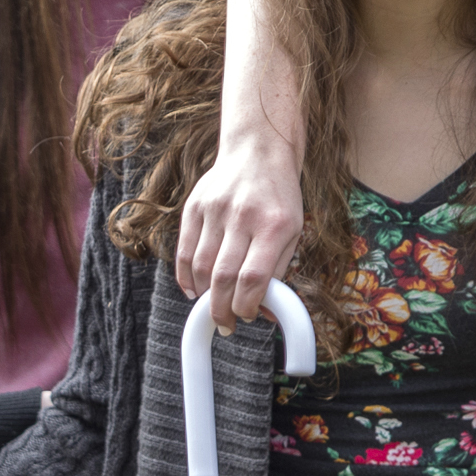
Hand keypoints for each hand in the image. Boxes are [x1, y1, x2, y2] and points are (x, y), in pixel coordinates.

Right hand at [175, 127, 301, 325]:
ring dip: (203, 295)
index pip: (253, 279)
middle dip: (221, 310)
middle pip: (223, 277)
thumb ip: (278, 271)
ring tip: (211, 306)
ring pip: (200, 266)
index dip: (246, 307)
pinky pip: (183, 250)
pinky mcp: (194, 205)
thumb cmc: (279, 198)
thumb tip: (265, 313)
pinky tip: (193, 290)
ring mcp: (215, 210)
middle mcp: (243, 216)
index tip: (247, 317)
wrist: (258, 152)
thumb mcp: (292, 231)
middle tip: (224, 324)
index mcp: (274, 225)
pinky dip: (185, 276)